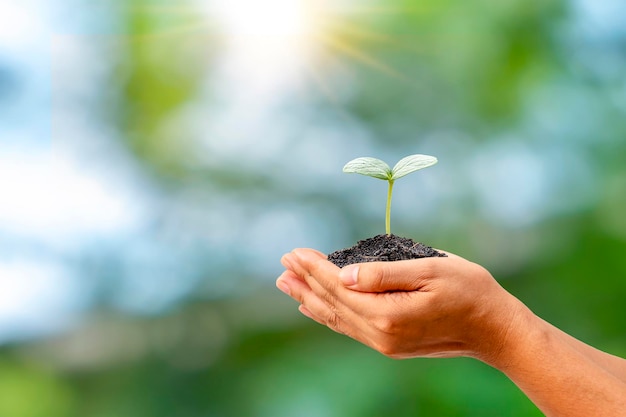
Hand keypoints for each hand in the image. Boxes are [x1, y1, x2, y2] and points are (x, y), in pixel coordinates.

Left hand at [276, 248, 526, 363]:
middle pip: (331, 303)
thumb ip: (383, 274)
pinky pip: (348, 328)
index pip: (338, 286)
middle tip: (283, 262)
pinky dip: (327, 314)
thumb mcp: (430, 271)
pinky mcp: (389, 344)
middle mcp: (379, 334)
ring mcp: (383, 343)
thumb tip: (343, 274)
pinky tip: (315, 306)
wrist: (495, 329)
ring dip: (309, 298)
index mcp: (387, 313)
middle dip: (305, 280)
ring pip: (335, 318)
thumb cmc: (469, 291)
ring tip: (287, 284)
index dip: (314, 267)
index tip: (295, 251)